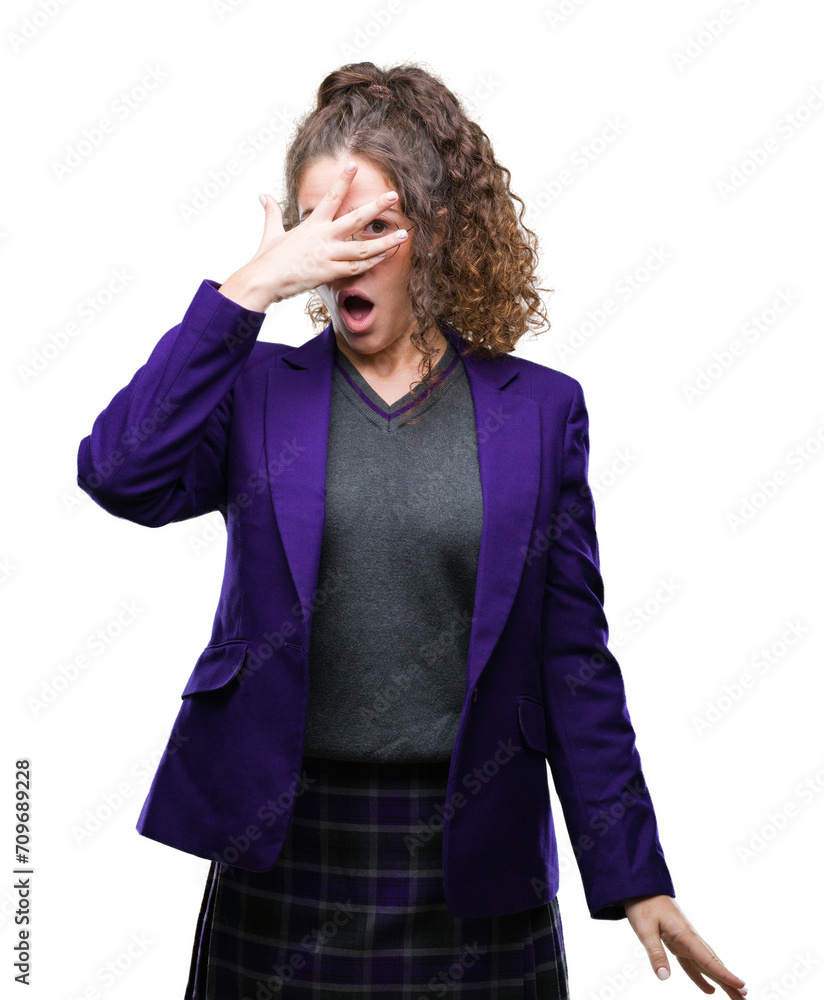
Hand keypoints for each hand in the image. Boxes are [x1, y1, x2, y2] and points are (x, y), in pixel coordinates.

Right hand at [218, 161, 406, 310]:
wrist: (264, 279)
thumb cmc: (267, 259)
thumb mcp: (270, 232)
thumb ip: (272, 212)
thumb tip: (263, 196)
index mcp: (312, 224)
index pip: (330, 196)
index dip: (343, 179)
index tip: (354, 165)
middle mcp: (323, 236)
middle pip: (355, 217)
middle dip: (376, 206)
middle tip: (394, 196)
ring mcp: (328, 254)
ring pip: (363, 247)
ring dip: (385, 241)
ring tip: (403, 235)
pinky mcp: (330, 272)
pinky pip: (357, 267)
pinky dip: (372, 263)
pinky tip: (385, 257)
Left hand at [623, 894, 746, 996]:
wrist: (641, 887)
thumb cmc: (643, 905)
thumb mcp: (645, 929)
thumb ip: (655, 953)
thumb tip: (665, 978)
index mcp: (685, 934)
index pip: (708, 959)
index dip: (725, 975)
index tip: (742, 986)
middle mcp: (690, 938)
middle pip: (714, 964)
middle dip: (730, 982)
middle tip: (746, 999)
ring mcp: (686, 940)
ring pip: (707, 964)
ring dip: (722, 980)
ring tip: (737, 997)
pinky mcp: (678, 942)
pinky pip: (694, 963)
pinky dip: (702, 976)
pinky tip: (709, 989)